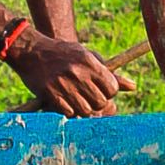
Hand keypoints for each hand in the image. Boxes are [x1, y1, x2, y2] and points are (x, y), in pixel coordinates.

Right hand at [8, 30, 134, 117]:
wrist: (31, 51)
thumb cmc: (63, 53)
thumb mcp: (86, 56)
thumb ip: (109, 72)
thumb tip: (133, 87)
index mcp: (89, 62)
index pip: (112, 88)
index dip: (108, 92)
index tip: (100, 89)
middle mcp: (78, 73)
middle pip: (100, 102)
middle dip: (97, 102)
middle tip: (88, 96)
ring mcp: (64, 85)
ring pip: (86, 111)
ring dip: (83, 109)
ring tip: (76, 99)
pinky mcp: (51, 94)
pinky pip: (69, 113)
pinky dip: (69, 110)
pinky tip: (64, 101)